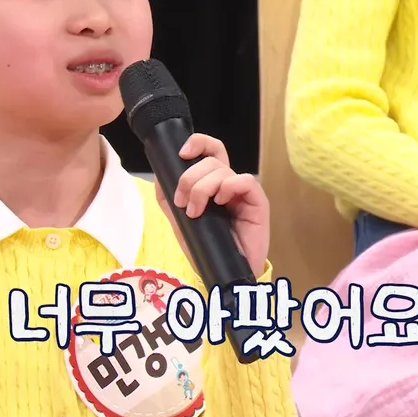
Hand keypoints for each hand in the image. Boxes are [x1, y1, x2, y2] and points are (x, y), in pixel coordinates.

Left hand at [154, 133, 268, 277]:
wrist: (223, 273)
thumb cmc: (206, 247)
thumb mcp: (180, 222)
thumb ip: (169, 200)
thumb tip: (159, 177)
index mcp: (213, 183)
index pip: (210, 150)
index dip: (198, 143)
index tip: (181, 154)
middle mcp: (229, 183)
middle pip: (211, 160)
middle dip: (190, 178)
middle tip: (183, 202)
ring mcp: (243, 192)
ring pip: (222, 170)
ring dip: (202, 188)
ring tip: (197, 212)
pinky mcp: (258, 202)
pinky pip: (244, 180)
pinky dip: (228, 187)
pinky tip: (221, 203)